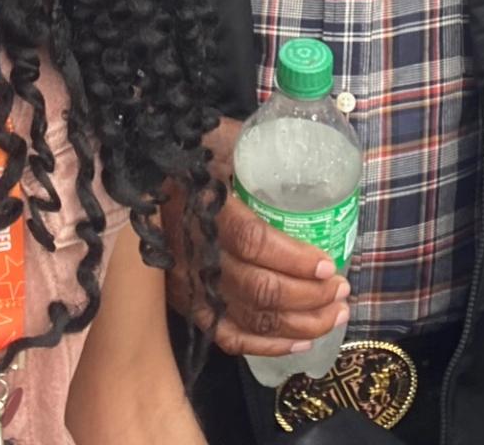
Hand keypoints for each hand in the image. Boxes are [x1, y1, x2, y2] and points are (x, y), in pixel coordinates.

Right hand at [165, 118, 350, 358]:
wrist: (142, 171)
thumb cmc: (189, 150)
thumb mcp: (222, 138)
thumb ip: (260, 149)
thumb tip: (309, 154)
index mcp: (202, 207)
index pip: (251, 243)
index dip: (293, 260)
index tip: (328, 265)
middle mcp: (193, 252)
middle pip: (256, 288)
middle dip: (308, 297)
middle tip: (341, 290)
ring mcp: (188, 283)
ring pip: (248, 318)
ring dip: (299, 324)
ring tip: (334, 314)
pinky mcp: (187, 301)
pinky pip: (226, 336)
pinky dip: (265, 346)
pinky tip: (298, 343)